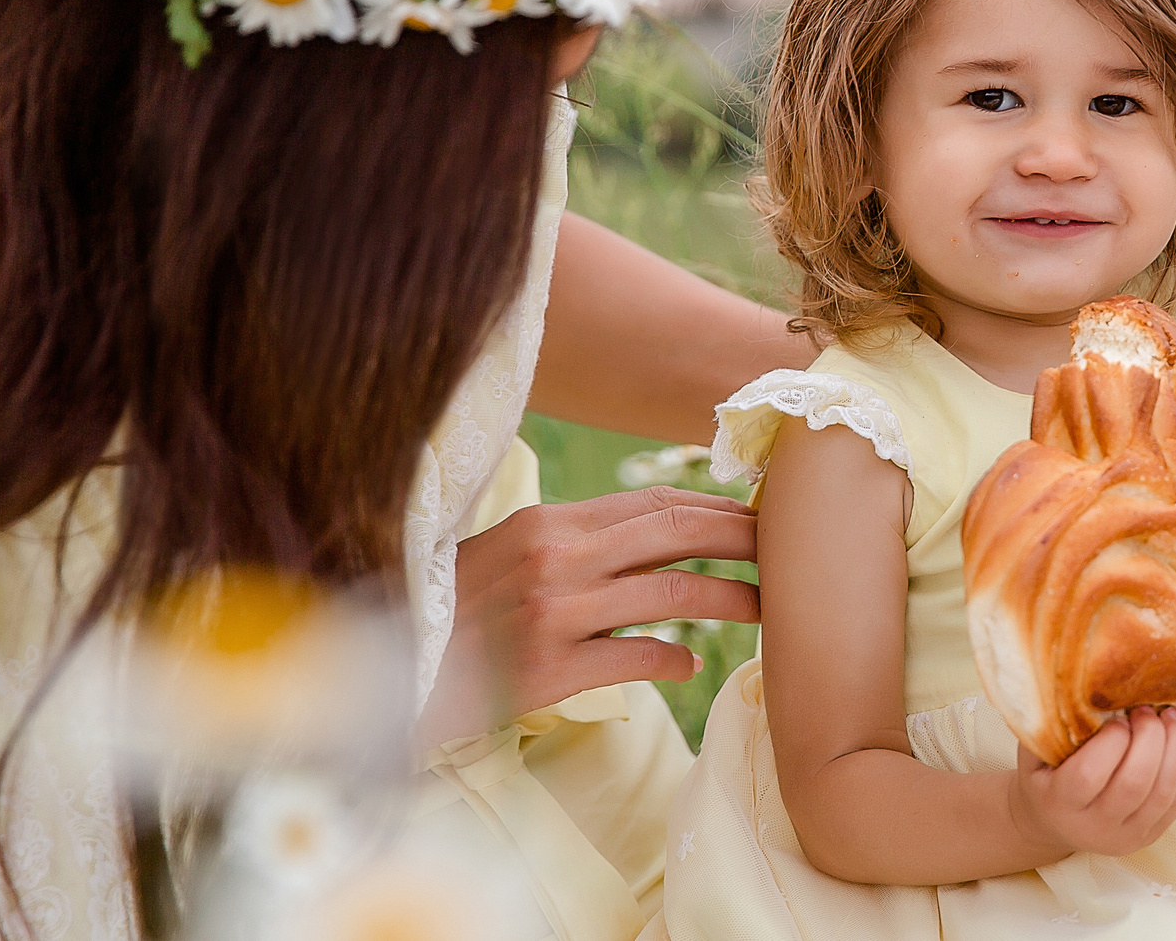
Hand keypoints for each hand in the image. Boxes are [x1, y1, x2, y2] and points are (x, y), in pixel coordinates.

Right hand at [416, 486, 759, 748]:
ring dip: (731, 600)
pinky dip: (674, 660)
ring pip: (673, 596)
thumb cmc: (452, 611)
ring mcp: (555, 615)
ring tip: (766, 610)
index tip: (758, 515)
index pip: (654, 504)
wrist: (388, 670)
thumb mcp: (508, 554)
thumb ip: (576, 542)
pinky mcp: (550, 672)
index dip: (716, 507)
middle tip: (787, 548)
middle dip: (742, 537)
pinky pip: (637, 658)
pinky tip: (691, 665)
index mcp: (550, 523)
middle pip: (678, 534)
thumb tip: (657, 538)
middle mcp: (557, 559)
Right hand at [1009, 707, 1175, 858]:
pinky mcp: (1152, 835)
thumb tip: (1071, 679)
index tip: (1117, 717)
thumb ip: (1046, 723)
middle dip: (1150, 738)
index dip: (1110, 741)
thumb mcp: (1034, 750)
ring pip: (1163, 793)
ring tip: (1170, 717)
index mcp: (1059, 803)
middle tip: (1146, 710)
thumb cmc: (1044, 775)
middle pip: (1133, 784)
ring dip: (1175, 748)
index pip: (1088, 775)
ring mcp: (1126, 836)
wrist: (1053, 822)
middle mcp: (1094, 827)